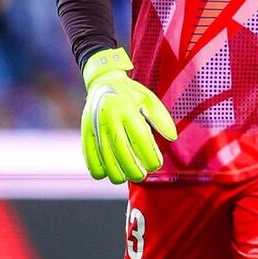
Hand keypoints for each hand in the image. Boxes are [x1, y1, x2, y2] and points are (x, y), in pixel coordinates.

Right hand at [80, 48, 177, 183]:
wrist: (103, 81)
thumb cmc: (131, 93)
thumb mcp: (149, 100)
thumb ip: (161, 119)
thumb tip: (172, 138)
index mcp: (127, 109)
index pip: (140, 138)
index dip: (149, 155)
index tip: (156, 165)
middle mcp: (109, 118)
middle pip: (121, 151)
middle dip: (132, 169)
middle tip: (141, 176)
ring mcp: (95, 126)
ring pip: (104, 157)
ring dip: (115, 172)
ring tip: (126, 177)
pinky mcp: (85, 131)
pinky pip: (88, 155)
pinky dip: (96, 168)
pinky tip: (106, 174)